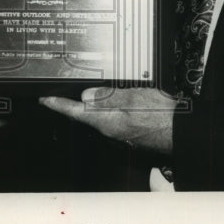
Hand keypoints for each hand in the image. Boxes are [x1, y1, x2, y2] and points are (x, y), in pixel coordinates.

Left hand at [40, 87, 176, 153]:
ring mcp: (119, 131)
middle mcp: (109, 128)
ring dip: (87, 104)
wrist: (179, 130)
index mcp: (106, 121)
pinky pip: (110, 116)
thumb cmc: (159, 116)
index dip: (57, 104)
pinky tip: (107, 99)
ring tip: (80, 92)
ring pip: (97, 115)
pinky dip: (104, 106)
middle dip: (70, 103)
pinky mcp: (129, 129)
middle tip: (58, 93)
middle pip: (84, 114)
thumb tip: (86, 96)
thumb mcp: (131, 98)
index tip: (44, 99)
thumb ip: (107, 97)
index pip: (75, 112)